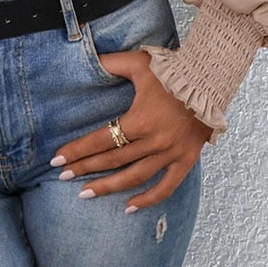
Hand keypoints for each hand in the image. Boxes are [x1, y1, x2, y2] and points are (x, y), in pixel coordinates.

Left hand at [51, 49, 212, 210]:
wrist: (211, 79)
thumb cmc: (173, 69)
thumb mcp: (138, 62)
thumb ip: (111, 63)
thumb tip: (89, 59)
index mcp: (140, 120)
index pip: (101, 140)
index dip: (77, 150)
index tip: (57, 160)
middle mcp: (154, 141)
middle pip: (112, 160)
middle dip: (85, 168)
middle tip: (62, 177)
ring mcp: (171, 153)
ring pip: (134, 177)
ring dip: (108, 187)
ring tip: (86, 194)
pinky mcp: (186, 160)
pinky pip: (167, 187)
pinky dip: (149, 199)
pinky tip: (129, 207)